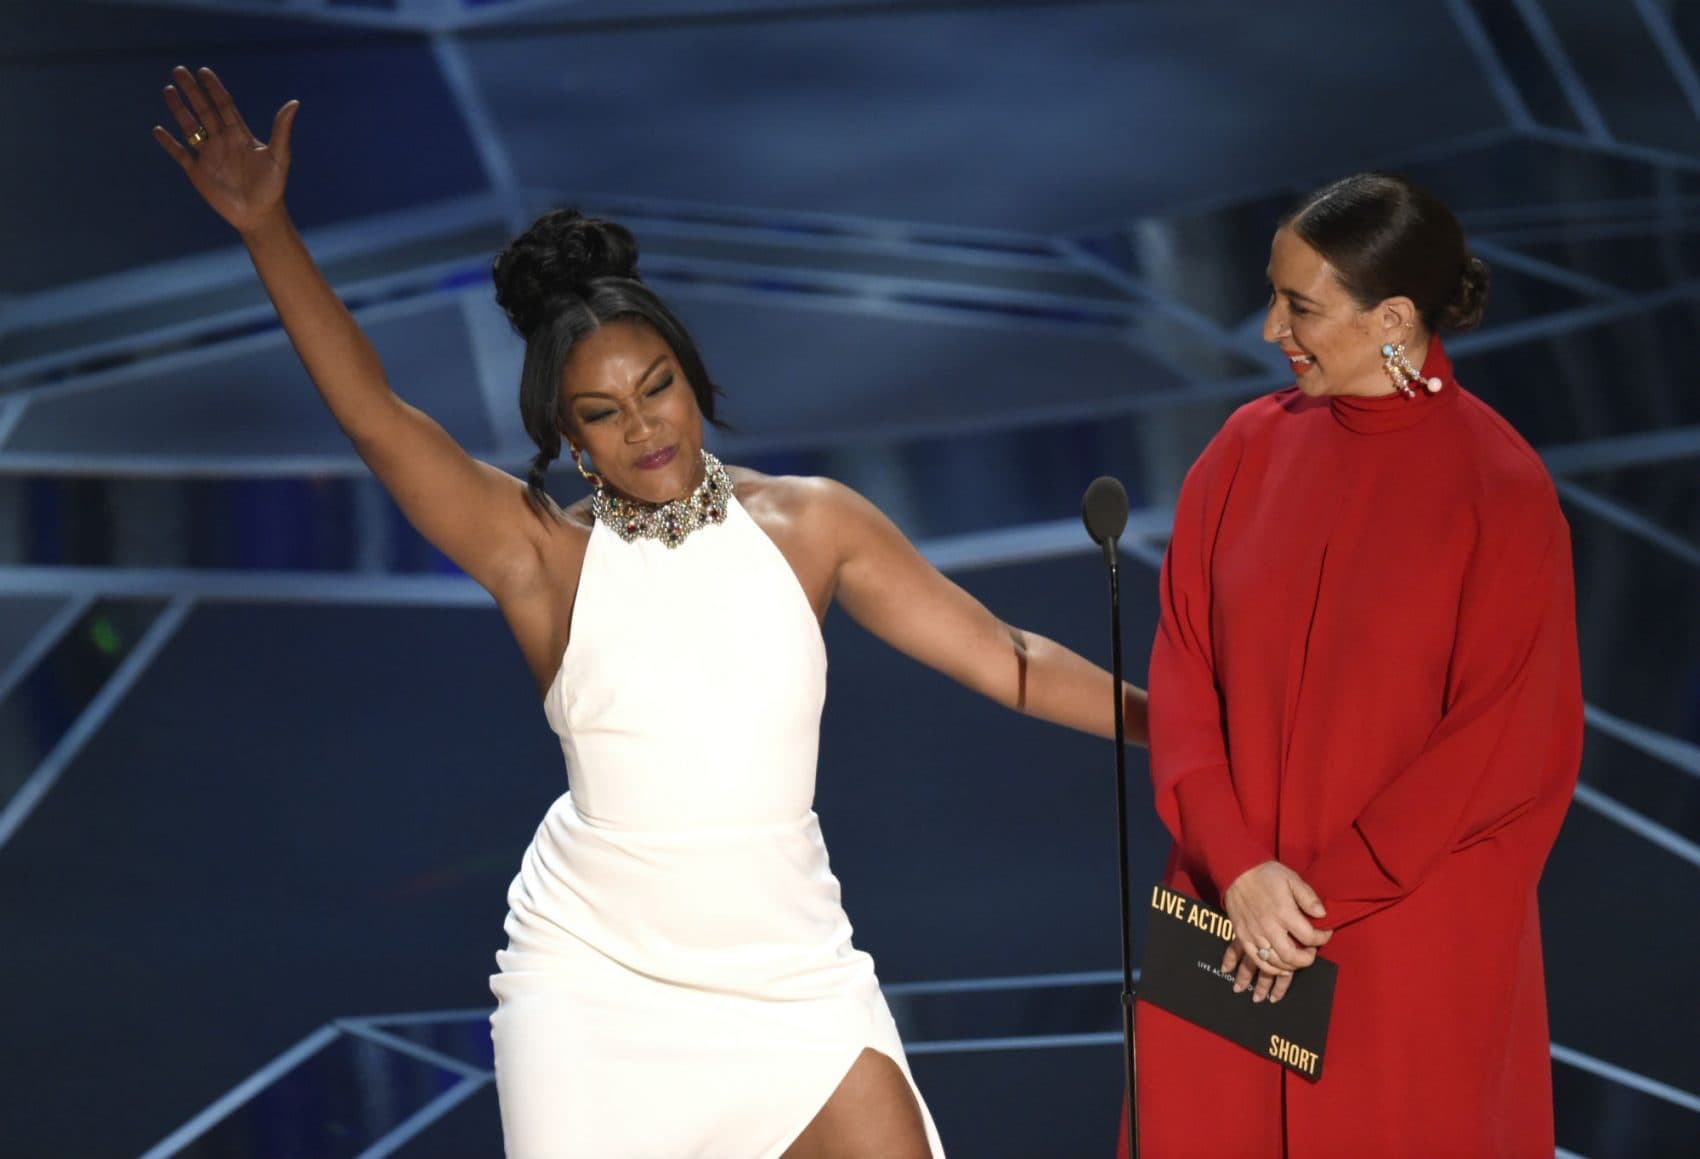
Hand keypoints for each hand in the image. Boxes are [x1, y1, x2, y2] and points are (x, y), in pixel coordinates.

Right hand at [153, 66, 297, 235]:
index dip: (214, 88)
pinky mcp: (198, 172)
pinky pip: (180, 154)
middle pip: (204, 110)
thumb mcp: (279, 156)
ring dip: (179, 109)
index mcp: (240, 135)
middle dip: (192, 91)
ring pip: (190, 127)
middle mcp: (222, 141)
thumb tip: (294, 103)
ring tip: (168, 90)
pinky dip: (169, 143)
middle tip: (179, 70)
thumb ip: (282, 129)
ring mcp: (208, 156)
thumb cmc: (272, 186)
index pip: (224, 106)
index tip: (203, 71)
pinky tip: (158, 129)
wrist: (259, 215)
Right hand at [1220, 861, 1332, 1003]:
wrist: (1236, 872)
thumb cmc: (1266, 874)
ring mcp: (1254, 934)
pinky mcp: (1243, 937)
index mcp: (1284, 913)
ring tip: (1296, 961)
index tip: (1325, 934)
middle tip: (1311, 953)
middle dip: (1306, 960)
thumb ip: (1308, 897)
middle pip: (1291, 957)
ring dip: (1289, 967)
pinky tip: (1277, 968)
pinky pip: (1256, 961)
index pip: (1309, 937)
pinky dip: (1268, 969)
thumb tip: (1322, 914)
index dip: (1322, 938)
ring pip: (1274, 963)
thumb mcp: (1292, 878)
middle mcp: (1269, 927)